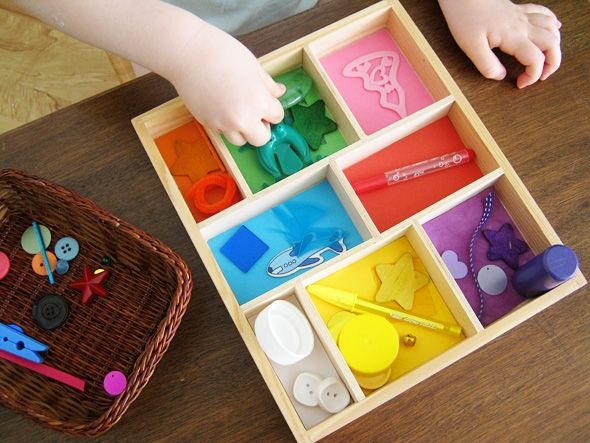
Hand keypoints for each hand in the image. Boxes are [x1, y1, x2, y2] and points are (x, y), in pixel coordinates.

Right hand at [171, 23, 284, 145]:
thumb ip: (268, 84)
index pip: (278, 116)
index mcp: (258, 101)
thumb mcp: (253, 65)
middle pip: (262, 139)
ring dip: (243, 130)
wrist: (187, 54)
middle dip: (262, 127)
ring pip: (241, 141)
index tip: (268, 102)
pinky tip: (222, 106)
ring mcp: (223, 123)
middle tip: (256, 113)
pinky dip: (225, 124)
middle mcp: (242, 118)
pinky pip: (222, 132)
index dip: (274, 109)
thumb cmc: (220, 53)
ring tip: (237, 111)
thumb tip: (279, 92)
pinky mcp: (207, 123)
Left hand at [439, 0, 561, 87]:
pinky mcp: (518, 9)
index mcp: (512, 36)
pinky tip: (552, 29)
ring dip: (554, 45)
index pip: (535, 59)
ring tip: (546, 58)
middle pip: (552, 43)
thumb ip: (487, 65)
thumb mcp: (471, 47)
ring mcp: (522, 16)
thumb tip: (500, 76)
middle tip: (541, 76)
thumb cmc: (465, 17)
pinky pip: (544, 13)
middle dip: (552, 63)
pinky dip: (552, 24)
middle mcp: (522, 25)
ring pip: (552, 28)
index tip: (520, 83)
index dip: (532, 75)